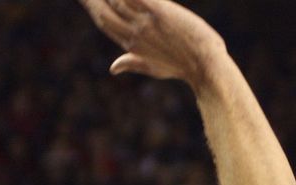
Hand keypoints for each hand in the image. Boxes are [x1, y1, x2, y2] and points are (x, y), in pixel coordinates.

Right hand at [78, 0, 226, 87]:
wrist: (205, 66)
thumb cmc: (182, 66)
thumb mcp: (154, 67)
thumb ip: (132, 63)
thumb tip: (113, 68)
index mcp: (131, 44)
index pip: (103, 20)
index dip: (90, 5)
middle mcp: (134, 32)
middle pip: (102, 9)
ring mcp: (145, 21)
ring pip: (116, 0)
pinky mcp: (159, 10)